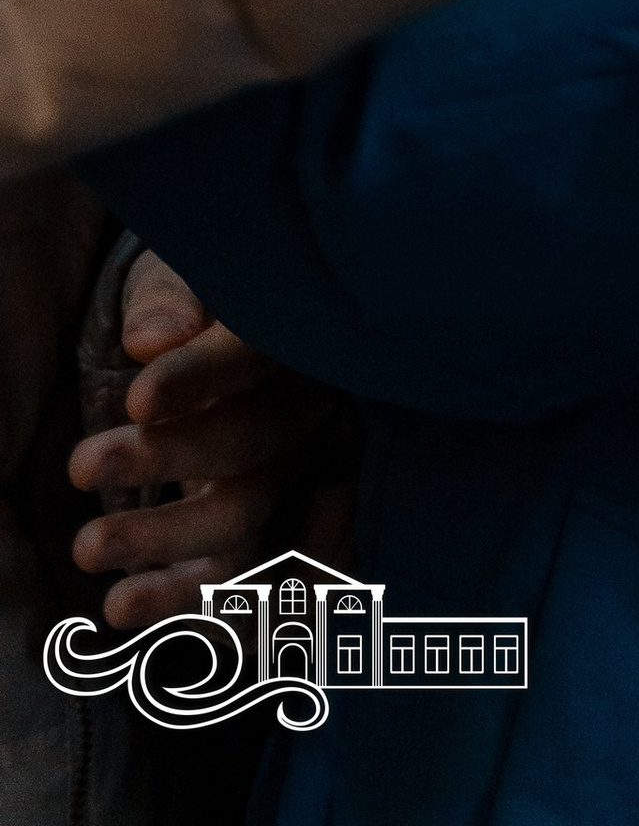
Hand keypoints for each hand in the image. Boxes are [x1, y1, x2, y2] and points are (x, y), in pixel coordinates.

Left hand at [69, 253, 347, 630]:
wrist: (226, 352)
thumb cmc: (195, 306)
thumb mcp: (174, 279)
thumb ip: (165, 300)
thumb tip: (151, 338)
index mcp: (290, 336)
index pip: (253, 355)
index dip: (200, 378)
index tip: (137, 399)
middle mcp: (309, 408)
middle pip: (253, 442)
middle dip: (166, 458)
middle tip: (79, 465)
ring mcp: (298, 476)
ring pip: (245, 517)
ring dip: (164, 540)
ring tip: (85, 548)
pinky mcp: (273, 534)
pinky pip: (244, 578)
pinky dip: (185, 600)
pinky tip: (123, 607)